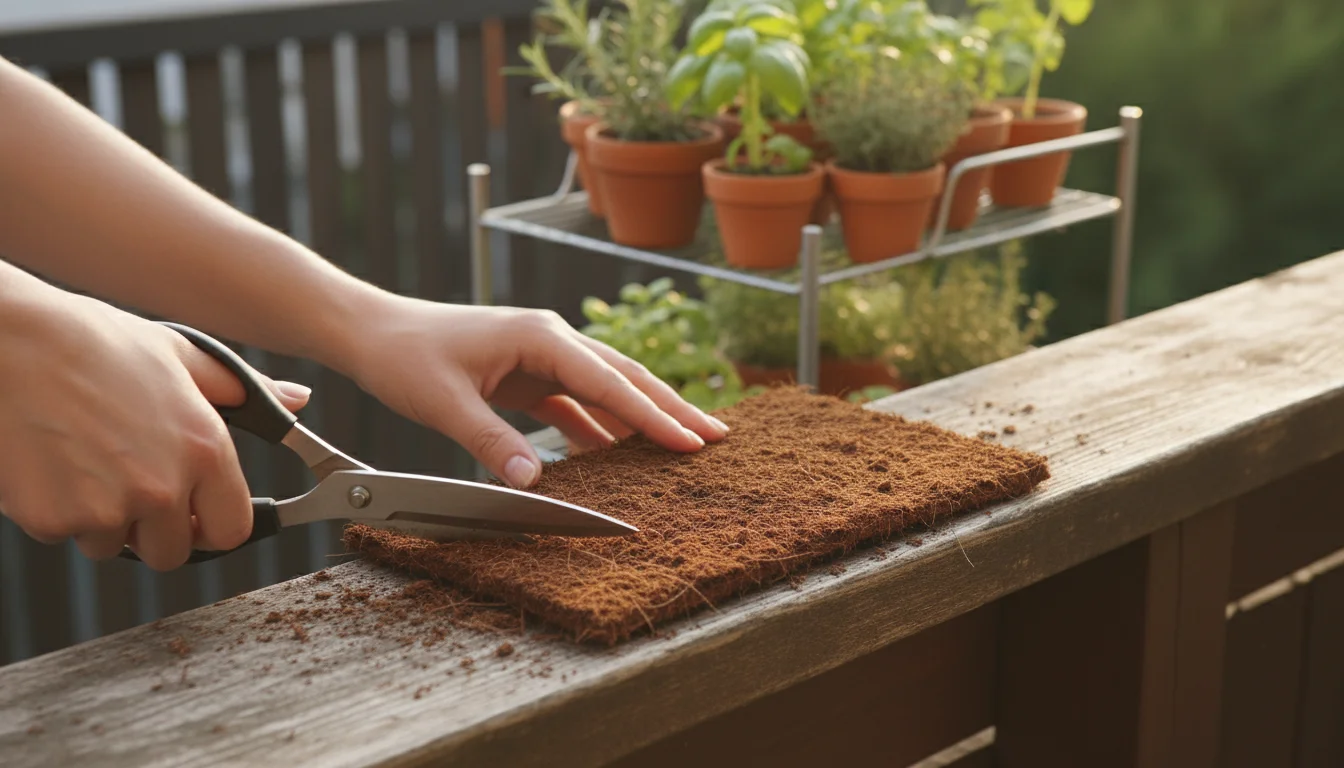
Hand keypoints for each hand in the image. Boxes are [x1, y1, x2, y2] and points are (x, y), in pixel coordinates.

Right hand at [0, 290, 309, 569]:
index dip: (213, 526)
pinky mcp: (52, 518)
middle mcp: (162, 486)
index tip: (196, 515)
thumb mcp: (182, 356)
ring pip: (114, 545)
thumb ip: (245, 390)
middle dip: (153, 529)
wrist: (9, 340)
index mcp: (204, 449)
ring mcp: (106, 508)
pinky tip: (51, 461)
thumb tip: (298, 398)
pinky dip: (57, 509)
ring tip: (85, 457)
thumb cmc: (93, 342)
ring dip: (102, 517)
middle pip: (172, 552)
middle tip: (128, 481)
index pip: (232, 530)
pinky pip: (64, 534)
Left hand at [340, 298, 729, 487]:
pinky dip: (602, 427)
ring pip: (607, 389)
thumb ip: (490, 442)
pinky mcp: (528, 377)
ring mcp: (542, 358)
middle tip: (717, 436)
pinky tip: (622, 453)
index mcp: (541, 336)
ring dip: (643, 416)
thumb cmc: (404, 355)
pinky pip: (578, 404)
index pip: (610, 381)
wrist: (372, 333)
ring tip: (685, 443)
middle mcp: (551, 340)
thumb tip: (533, 483)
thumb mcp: (444, 402)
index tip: (691, 442)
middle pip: (625, 377)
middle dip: (671, 408)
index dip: (653, 415)